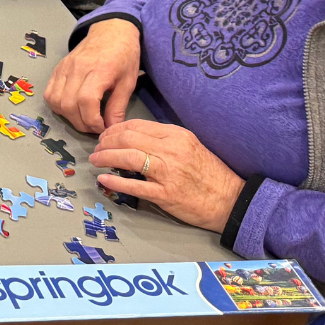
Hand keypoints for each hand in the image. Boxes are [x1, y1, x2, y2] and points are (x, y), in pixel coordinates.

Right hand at [44, 18, 140, 134]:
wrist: (111, 31)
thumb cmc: (124, 55)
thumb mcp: (128, 81)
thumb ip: (118, 106)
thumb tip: (111, 128)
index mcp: (99, 70)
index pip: (86, 101)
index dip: (92, 120)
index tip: (102, 127)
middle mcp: (78, 68)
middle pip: (69, 104)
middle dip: (81, 123)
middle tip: (94, 127)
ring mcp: (65, 68)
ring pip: (55, 101)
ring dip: (67, 116)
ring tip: (82, 118)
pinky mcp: (58, 68)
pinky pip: (49, 92)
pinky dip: (57, 105)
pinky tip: (70, 108)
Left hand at [90, 119, 243, 231]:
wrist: (229, 199)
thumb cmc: (208, 173)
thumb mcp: (189, 146)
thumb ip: (164, 140)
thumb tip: (134, 138)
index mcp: (176, 135)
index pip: (136, 125)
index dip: (115, 129)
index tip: (105, 135)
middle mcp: (171, 150)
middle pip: (128, 139)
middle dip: (106, 142)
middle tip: (96, 148)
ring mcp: (168, 172)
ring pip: (128, 157)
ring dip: (105, 157)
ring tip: (95, 160)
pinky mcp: (165, 194)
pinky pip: (135, 186)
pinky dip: (115, 181)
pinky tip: (103, 179)